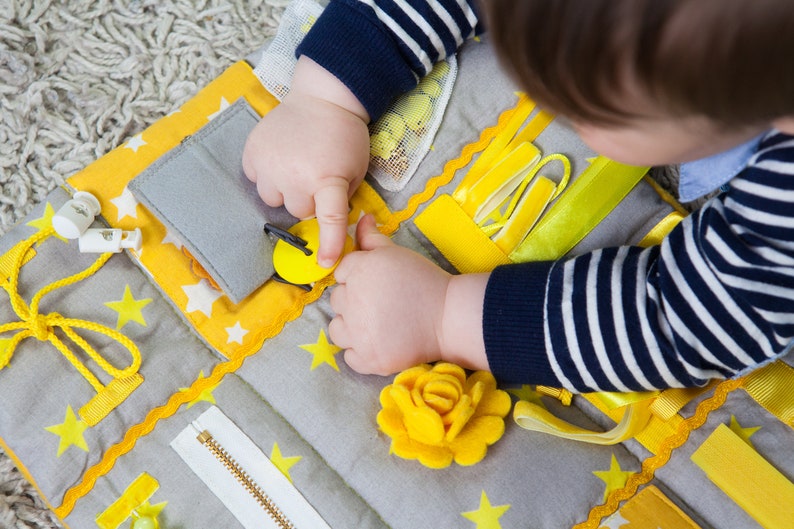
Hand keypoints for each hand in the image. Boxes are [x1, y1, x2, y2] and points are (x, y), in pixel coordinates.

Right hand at [242, 57, 370, 267]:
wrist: (324, 97)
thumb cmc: (345, 136)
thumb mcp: (356, 170)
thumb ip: (342, 197)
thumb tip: (327, 222)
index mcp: (328, 179)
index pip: (329, 219)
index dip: (328, 244)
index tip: (325, 264)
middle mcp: (296, 176)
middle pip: (297, 211)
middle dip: (307, 201)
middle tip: (316, 178)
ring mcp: (271, 164)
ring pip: (272, 199)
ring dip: (284, 189)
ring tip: (296, 166)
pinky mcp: (252, 153)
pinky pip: (255, 178)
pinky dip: (266, 173)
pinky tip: (281, 156)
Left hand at [329, 215, 490, 375]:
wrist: (449, 316)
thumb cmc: (424, 281)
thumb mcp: (397, 254)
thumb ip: (372, 238)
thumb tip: (362, 218)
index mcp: (359, 271)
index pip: (341, 272)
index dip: (358, 277)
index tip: (376, 284)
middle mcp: (353, 300)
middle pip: (337, 300)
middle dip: (354, 301)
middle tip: (380, 303)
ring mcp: (359, 333)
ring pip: (337, 329)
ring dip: (350, 327)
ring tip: (375, 324)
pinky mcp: (368, 359)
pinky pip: (350, 356)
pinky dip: (361, 352)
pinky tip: (379, 342)